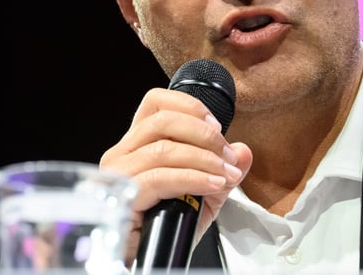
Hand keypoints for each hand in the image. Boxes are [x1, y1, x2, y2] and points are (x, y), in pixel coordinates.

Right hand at [99, 87, 252, 262]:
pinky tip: (213, 184)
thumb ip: (223, 172)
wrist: (150, 262)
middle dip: (204, 135)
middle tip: (228, 155)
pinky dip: (194, 177)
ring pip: (164, 148)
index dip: (189, 106)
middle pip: (162, 120)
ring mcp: (118, 174)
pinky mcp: (123, 195)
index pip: (155, 103)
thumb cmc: (168, 228)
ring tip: (227, 174)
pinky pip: (161, 177)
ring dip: (204, 158)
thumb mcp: (204, 196)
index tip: (217, 126)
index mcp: (137, 145)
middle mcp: (122, 153)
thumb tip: (243, 151)